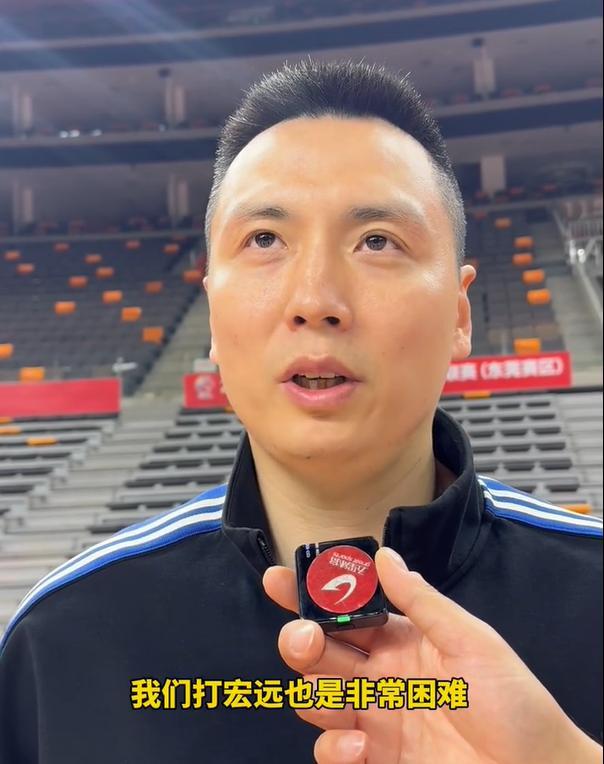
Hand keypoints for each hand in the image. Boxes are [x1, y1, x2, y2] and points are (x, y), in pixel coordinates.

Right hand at [263, 547, 600, 763]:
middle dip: (300, 639)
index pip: (344, 609)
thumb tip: (384, 556)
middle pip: (319, 651)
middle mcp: (380, 675)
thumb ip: (422, 601)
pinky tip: (361, 744)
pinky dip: (335, 747)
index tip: (278, 579)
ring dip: (315, 696)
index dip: (308, 592)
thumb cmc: (512, 702)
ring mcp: (376, 718)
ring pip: (315, 698)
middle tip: (307, 638)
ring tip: (348, 705)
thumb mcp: (471, 640)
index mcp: (400, 639)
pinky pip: (332, 750)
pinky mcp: (376, 759)